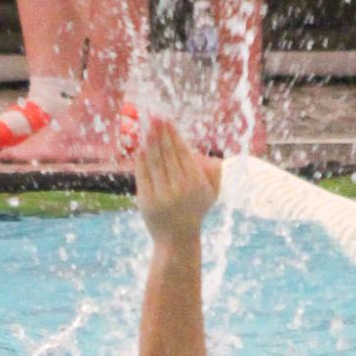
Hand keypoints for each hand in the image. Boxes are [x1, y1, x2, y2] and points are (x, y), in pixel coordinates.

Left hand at [135, 117, 221, 245]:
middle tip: (154, 116)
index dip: (173, 135)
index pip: (182, 153)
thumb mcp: (211, 194)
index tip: (167, 120)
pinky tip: (140, 147)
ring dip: (149, 142)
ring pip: (154, 162)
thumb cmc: (195, 210)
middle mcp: (179, 189)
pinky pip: (143, 175)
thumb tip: (209, 156)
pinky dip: (140, 159)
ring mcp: (161, 195)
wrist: (177, 239)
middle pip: (167, 154)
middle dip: (160, 133)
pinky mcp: (146, 201)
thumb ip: (215, 173)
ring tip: (146, 127)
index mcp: (196, 184)